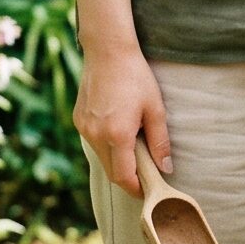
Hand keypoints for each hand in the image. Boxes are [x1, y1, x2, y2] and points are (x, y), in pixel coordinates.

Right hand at [73, 44, 171, 197]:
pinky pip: (93, 142)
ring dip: (117, 160)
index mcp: (117, 135)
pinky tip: (119, 131)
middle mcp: (96, 135)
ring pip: (101, 157)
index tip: (147, 191)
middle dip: (128, 177)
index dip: (136, 188)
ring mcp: (84, 128)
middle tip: (145, 175)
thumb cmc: (136, 78)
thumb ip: (160, 142)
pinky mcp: (78, 120)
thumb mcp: (155, 109)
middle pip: (111, 171)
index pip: (124, 176)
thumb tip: (166, 168)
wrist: (107, 52)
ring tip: (135, 148)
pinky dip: (106, 145)